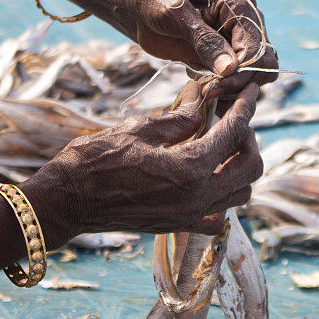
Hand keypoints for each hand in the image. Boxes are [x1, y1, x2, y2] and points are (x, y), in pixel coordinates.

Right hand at [21, 81, 261, 245]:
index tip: (252, 92)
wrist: (67, 201)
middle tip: (234, 121)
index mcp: (190, 168)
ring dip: (240, 169)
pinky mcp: (179, 226)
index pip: (234, 132)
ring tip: (221, 148)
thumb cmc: (95, 160)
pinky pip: (217, 217)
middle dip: (249, 139)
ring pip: (241, 194)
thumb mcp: (139, 129)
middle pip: (251, 168)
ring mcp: (190, 216)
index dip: (246, 107)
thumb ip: (179, 117)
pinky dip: (222, 199)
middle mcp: (198, 197)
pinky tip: (207, 180)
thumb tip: (202, 96)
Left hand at [107, 0, 277, 92]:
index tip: (215, 84)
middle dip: (239, 83)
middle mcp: (245, 23)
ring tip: (205, 90)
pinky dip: (225, 91)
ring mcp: (237, 42)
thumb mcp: (175, 16)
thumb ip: (204, 41)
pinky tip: (204, 88)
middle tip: (210, 91)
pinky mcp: (225, 58)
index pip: (257, 48)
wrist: (138, 8)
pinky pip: (238, 82)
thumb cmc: (154, 1)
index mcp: (239, 5)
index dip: (241, 71)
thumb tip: (231, 68)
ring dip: (232, 90)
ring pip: (254, 77)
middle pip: (263, 65)